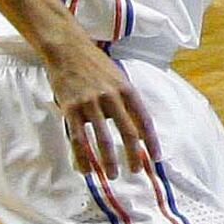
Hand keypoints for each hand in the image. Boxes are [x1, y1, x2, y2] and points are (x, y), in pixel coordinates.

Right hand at [40, 38, 159, 177]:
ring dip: (109, 160)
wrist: (67, 48)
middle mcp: (111, 97)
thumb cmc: (94, 64)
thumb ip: (126, 101)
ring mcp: (90, 103)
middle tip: (136, 171)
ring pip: (103, 138)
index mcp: (127, 89)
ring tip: (114, 175)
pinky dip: (83, 156)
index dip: (152, 140)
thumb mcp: (118, 77)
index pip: (144, 119)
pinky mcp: (70, 108)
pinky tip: (87, 169)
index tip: (156, 157)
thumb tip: (136, 128)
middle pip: (127, 132)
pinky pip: (78, 138)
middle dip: (133, 154)